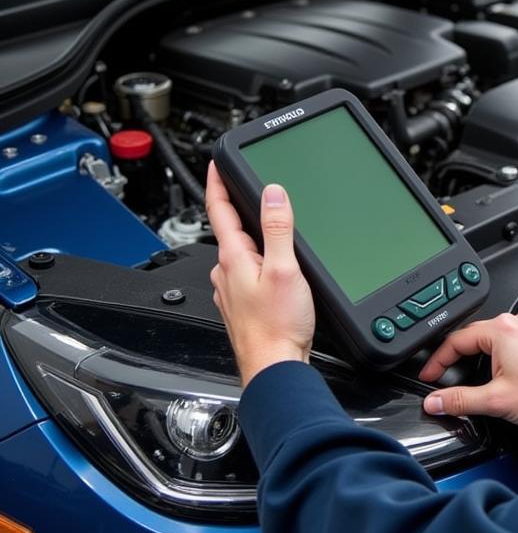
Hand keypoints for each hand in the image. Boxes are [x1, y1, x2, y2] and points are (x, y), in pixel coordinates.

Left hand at [206, 162, 314, 386]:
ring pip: (241, 255)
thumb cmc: (277, 327)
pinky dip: (259, 266)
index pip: (218, 210)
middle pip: (231, 231)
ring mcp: (231, 292)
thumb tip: (273, 193)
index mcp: (233, 259)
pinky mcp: (242, 307)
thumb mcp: (284, 270)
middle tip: (258, 195)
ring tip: (275, 237)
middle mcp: (225, 273)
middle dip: (244, 213)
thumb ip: (278, 230)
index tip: (217, 165)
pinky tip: (276, 274)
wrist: (274, 368)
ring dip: (254, 242)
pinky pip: (247, 276)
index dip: (217, 183)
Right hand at [418, 312, 517, 427]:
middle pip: (472, 336)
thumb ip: (460, 400)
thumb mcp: (496, 400)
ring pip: (491, 338)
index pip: (455, 340)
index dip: (437, 361)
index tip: (429, 376)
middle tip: (442, 377)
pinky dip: (496, 355)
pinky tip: (497, 372)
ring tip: (468, 376)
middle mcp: (516, 322)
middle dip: (455, 358)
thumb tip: (435, 401)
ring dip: (476, 356)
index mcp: (501, 330)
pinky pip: (508, 341)